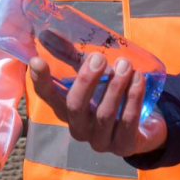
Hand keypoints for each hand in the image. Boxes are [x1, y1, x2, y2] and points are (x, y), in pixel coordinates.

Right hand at [27, 53, 166, 157]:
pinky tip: (138, 79)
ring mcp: (100, 141)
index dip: (41, 81)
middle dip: (87, 80)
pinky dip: (133, 98)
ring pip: (104, 114)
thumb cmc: (111, 98)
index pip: (48, 97)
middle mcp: (79, 128)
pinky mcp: (123, 147)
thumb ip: (74, 57)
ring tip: (126, 64)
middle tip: (99, 58)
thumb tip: (48, 32)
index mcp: (67, 111)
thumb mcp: (94, 77)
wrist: (143, 129)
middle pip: (75, 106)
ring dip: (115, 86)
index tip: (36, 61)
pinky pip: (127, 122)